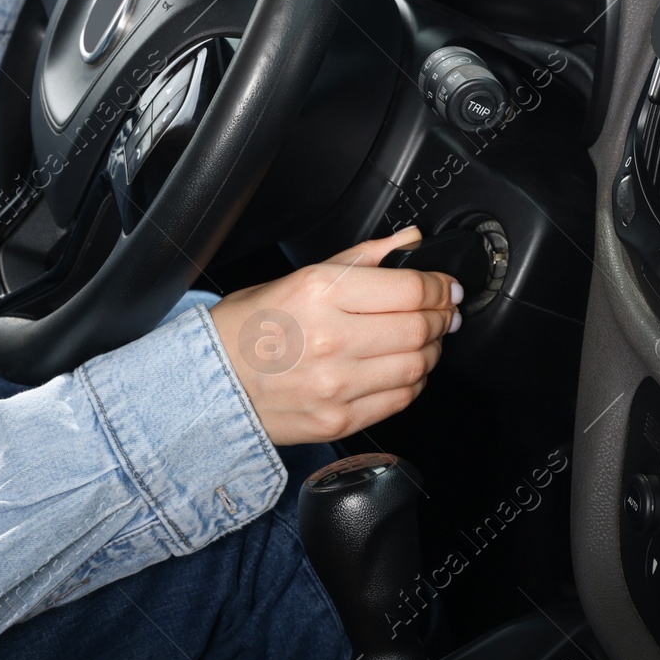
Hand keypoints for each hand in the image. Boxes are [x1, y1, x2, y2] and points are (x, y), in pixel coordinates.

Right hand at [209, 228, 463, 445]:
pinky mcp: (338, 420)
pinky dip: (414, 382)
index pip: (410, 289)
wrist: (211, 383)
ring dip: (432, 350)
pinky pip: (399, 400)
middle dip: (443, 317)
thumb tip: (408, 240)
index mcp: (321, 293)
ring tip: (427, 339)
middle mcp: (331, 339)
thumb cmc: (249, 326)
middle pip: (419, 328)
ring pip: (416, 366)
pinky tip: (405, 369)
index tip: (448, 287)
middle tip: (445, 311)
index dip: (441, 287)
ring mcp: (336, 385)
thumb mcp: (300, 276)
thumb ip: (362, 258)